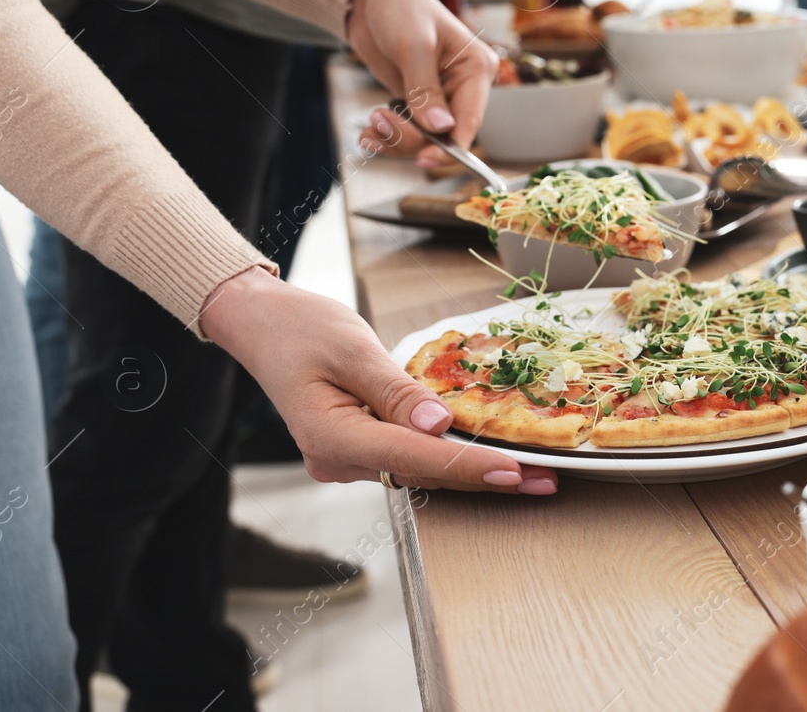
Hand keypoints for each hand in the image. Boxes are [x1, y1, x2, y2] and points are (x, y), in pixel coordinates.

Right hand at [201, 267, 556, 493]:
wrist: (261, 324)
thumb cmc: (300, 328)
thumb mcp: (352, 348)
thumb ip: (397, 390)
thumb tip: (441, 425)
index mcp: (332, 436)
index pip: (415, 457)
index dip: (469, 466)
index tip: (516, 472)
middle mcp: (337, 459)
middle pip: (423, 473)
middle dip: (484, 476)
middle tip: (545, 482)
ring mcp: (344, 459)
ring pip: (419, 469)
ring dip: (471, 470)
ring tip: (530, 473)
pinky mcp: (355, 449)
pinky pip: (408, 456)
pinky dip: (446, 456)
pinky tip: (486, 455)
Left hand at [347, 0, 496, 161]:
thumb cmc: (400, 7)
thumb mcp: (412, 45)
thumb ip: (425, 89)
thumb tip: (442, 128)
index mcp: (476, 69)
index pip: (470, 120)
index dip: (451, 146)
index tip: (425, 160)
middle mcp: (463, 87)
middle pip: (446, 135)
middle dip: (412, 137)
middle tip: (379, 120)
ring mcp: (439, 96)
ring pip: (424, 138)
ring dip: (395, 139)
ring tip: (371, 123)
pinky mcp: (416, 100)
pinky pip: (407, 131)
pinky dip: (386, 137)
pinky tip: (368, 135)